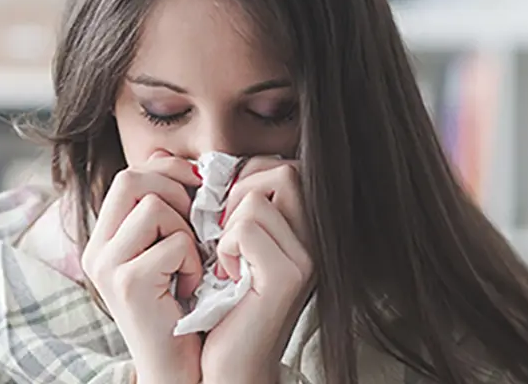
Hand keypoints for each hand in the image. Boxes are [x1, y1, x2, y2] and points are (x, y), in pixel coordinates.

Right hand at [81, 152, 204, 383]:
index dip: (168, 171)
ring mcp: (107, 265)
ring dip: (186, 230)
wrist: (178, 367)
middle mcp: (97, 248)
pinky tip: (191, 286)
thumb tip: (181, 160)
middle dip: (176, 191)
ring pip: (155, 206)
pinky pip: (174, 243)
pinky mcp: (127, 283)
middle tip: (196, 223)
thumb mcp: (171, 250)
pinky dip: (193, 262)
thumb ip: (168, 209)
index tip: (198, 188)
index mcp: (105, 237)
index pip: (129, 173)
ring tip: (189, 263)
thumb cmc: (183, 307)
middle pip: (133, 178)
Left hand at [201, 157, 314, 383]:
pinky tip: (227, 276)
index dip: (246, 180)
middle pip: (280, 171)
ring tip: (227, 260)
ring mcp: (307, 257)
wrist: (229, 363)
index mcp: (306, 228)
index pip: (282, 167)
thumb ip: (236, 205)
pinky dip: (224, 248)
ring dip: (227, 227)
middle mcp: (316, 239)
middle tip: (223, 235)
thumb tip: (211, 164)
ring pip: (257, 198)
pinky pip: (246, 228)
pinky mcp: (288, 276)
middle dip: (238, 194)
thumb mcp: (232, 244)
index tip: (226, 219)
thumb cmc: (222, 303)